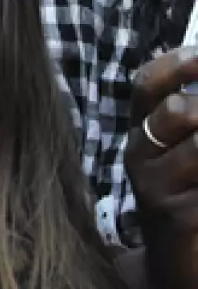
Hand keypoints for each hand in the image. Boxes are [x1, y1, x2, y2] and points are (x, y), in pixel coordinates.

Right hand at [129, 47, 197, 287]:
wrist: (177, 266)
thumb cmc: (189, 199)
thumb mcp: (185, 154)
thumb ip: (191, 120)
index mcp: (143, 135)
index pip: (147, 85)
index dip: (176, 64)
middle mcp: (140, 157)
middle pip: (176, 111)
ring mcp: (156, 189)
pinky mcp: (178, 218)